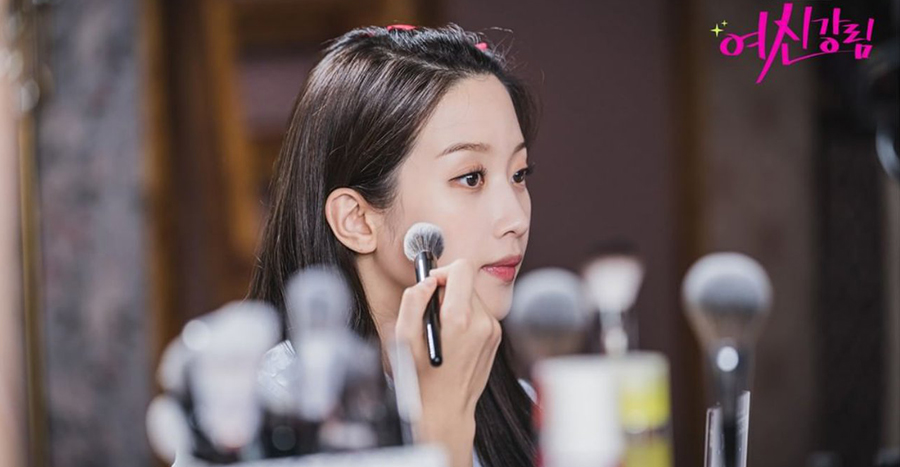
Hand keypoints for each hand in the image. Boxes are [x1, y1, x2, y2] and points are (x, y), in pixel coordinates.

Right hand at [394, 259, 501, 466]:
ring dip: (456, 306)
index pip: (462, 268)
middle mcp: (483, 322)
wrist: (445, 411)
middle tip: (432, 316)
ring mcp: (493, 331)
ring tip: (442, 333)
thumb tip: (427, 281)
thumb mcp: (404, 339)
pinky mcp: (496, 338)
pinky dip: (466, 319)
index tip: (431, 286)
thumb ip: (413, 301)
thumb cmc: (420, 379)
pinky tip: (454, 341)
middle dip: (447, 291)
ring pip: (473, 298)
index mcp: (460, 318)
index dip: (442, 271)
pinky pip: (480, 314)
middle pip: (467, 282)